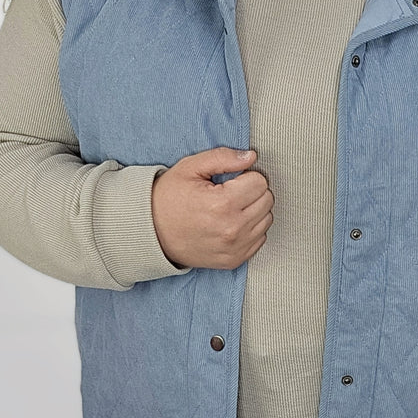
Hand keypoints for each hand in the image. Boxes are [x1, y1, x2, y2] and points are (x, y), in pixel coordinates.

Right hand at [151, 147, 273, 269]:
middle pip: (267, 199)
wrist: (150, 232)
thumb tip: (251, 156)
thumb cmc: (169, 198)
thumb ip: (223, 157)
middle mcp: (232, 229)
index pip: (260, 181)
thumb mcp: (190, 168)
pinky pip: (260, 238)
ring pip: (266, 219)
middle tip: (230, 193)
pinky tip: (231, 224)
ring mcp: (234, 248)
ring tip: (229, 209)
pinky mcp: (235, 260)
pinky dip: (250, 229)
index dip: (245, 176)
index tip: (230, 181)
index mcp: (222, 204)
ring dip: (253, 211)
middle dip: (251, 192)